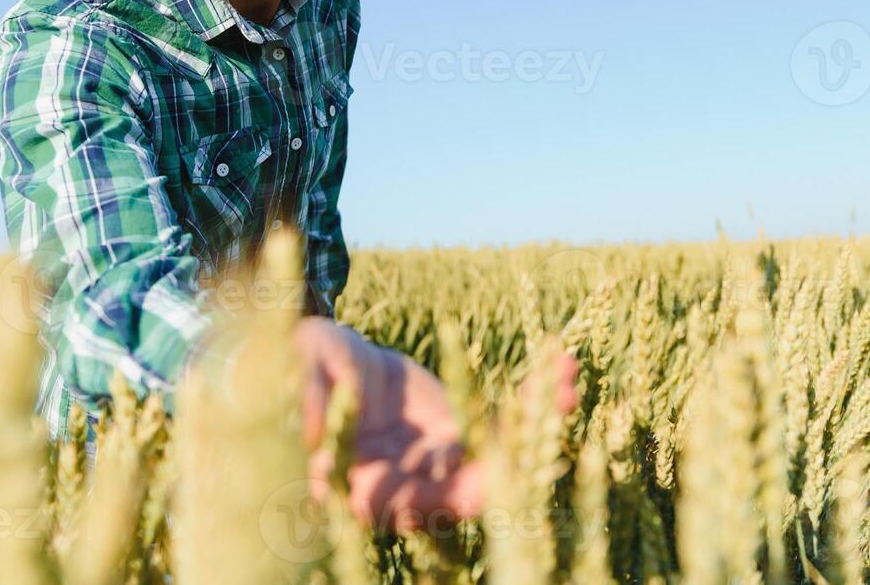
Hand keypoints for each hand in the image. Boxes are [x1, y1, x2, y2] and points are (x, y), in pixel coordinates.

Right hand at [293, 316, 576, 534]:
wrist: (327, 363)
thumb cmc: (300, 368)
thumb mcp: (300, 373)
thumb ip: (310, 400)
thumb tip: (315, 431)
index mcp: (361, 488)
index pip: (409, 507)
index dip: (451, 496)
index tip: (493, 479)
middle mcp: (410, 488)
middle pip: (471, 486)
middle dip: (518, 454)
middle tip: (556, 411)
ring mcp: (442, 464)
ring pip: (501, 453)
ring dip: (540, 420)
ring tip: (569, 377)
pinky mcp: (463, 433)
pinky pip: (507, 420)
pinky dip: (535, 396)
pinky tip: (562, 365)